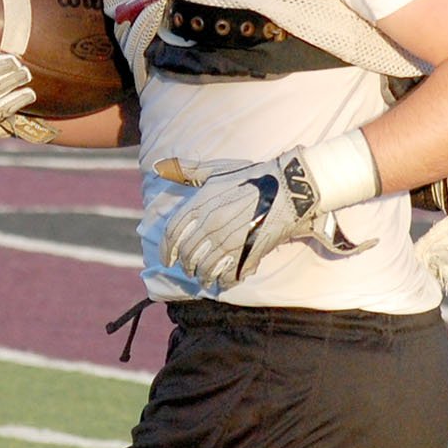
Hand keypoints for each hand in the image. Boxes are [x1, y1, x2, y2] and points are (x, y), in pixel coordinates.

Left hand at [159, 150, 324, 289]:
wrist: (288, 187)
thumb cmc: (252, 176)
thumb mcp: (217, 170)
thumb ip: (187, 171)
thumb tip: (159, 166)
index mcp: (201, 204)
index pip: (173, 233)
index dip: (167, 250)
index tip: (167, 260)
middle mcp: (211, 224)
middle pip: (188, 254)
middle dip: (186, 266)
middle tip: (190, 270)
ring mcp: (229, 241)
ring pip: (205, 269)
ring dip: (203, 277)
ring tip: (206, 279)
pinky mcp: (247, 253)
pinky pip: (228, 275)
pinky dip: (224, 281)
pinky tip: (225, 280)